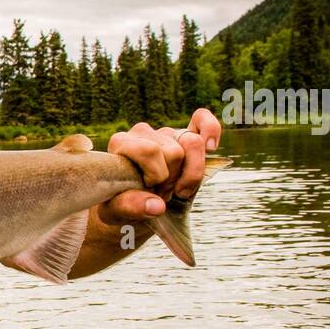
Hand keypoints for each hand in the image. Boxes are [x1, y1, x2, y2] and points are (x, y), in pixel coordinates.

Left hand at [96, 108, 221, 226]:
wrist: (132, 203)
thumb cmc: (121, 202)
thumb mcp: (118, 209)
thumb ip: (131, 206)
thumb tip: (157, 206)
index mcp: (120, 142)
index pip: (150, 150)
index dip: (156, 175)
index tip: (148, 189)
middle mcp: (142, 132)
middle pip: (174, 152)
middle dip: (172, 179)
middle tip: (160, 192)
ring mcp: (164, 132)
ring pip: (193, 143)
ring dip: (190, 173)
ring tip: (175, 188)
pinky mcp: (183, 136)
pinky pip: (201, 119)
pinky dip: (210, 130)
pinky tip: (211, 147)